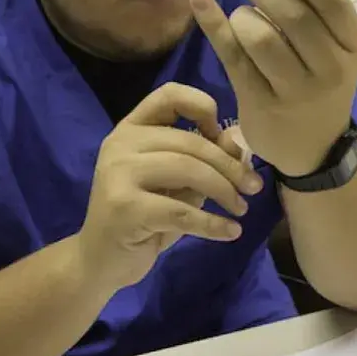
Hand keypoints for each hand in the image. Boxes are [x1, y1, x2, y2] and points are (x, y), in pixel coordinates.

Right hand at [77, 85, 263, 290]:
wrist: (102, 260)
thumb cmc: (145, 217)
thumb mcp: (178, 183)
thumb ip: (202, 160)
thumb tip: (238, 144)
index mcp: (132, 129)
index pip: (169, 95)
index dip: (203, 107)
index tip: (223, 137)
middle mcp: (121, 144)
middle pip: (190, 142)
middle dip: (230, 166)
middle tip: (253, 188)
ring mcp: (118, 174)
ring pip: (188, 170)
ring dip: (225, 192)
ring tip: (241, 209)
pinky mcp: (125, 208)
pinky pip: (182, 211)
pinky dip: (213, 223)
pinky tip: (231, 231)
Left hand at [190, 0, 356, 177]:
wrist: (315, 149)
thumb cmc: (320, 84)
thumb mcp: (331, 49)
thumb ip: (311, 9)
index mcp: (349, 44)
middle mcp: (329, 67)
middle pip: (292, 15)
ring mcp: (295, 90)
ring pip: (260, 37)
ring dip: (241, 15)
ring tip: (240, 16)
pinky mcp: (261, 104)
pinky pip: (232, 57)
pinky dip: (213, 24)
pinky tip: (198, 0)